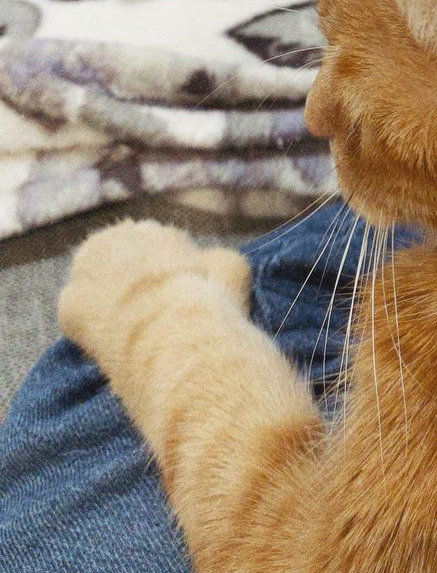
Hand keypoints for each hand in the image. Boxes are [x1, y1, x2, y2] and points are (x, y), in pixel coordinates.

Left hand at [58, 219, 250, 367]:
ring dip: (105, 300)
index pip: (152, 246)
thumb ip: (213, 257)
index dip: (164, 272)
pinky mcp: (69, 305)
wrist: (176, 334)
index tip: (173, 294)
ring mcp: (86, 271)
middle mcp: (114, 239)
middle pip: (117, 260)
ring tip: (128, 329)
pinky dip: (89, 327)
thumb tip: (208, 261)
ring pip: (93, 284)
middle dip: (129, 281)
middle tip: (149, 313)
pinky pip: (76, 314)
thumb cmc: (210, 300)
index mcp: (151, 230)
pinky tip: (110, 342)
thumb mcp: (231, 265)